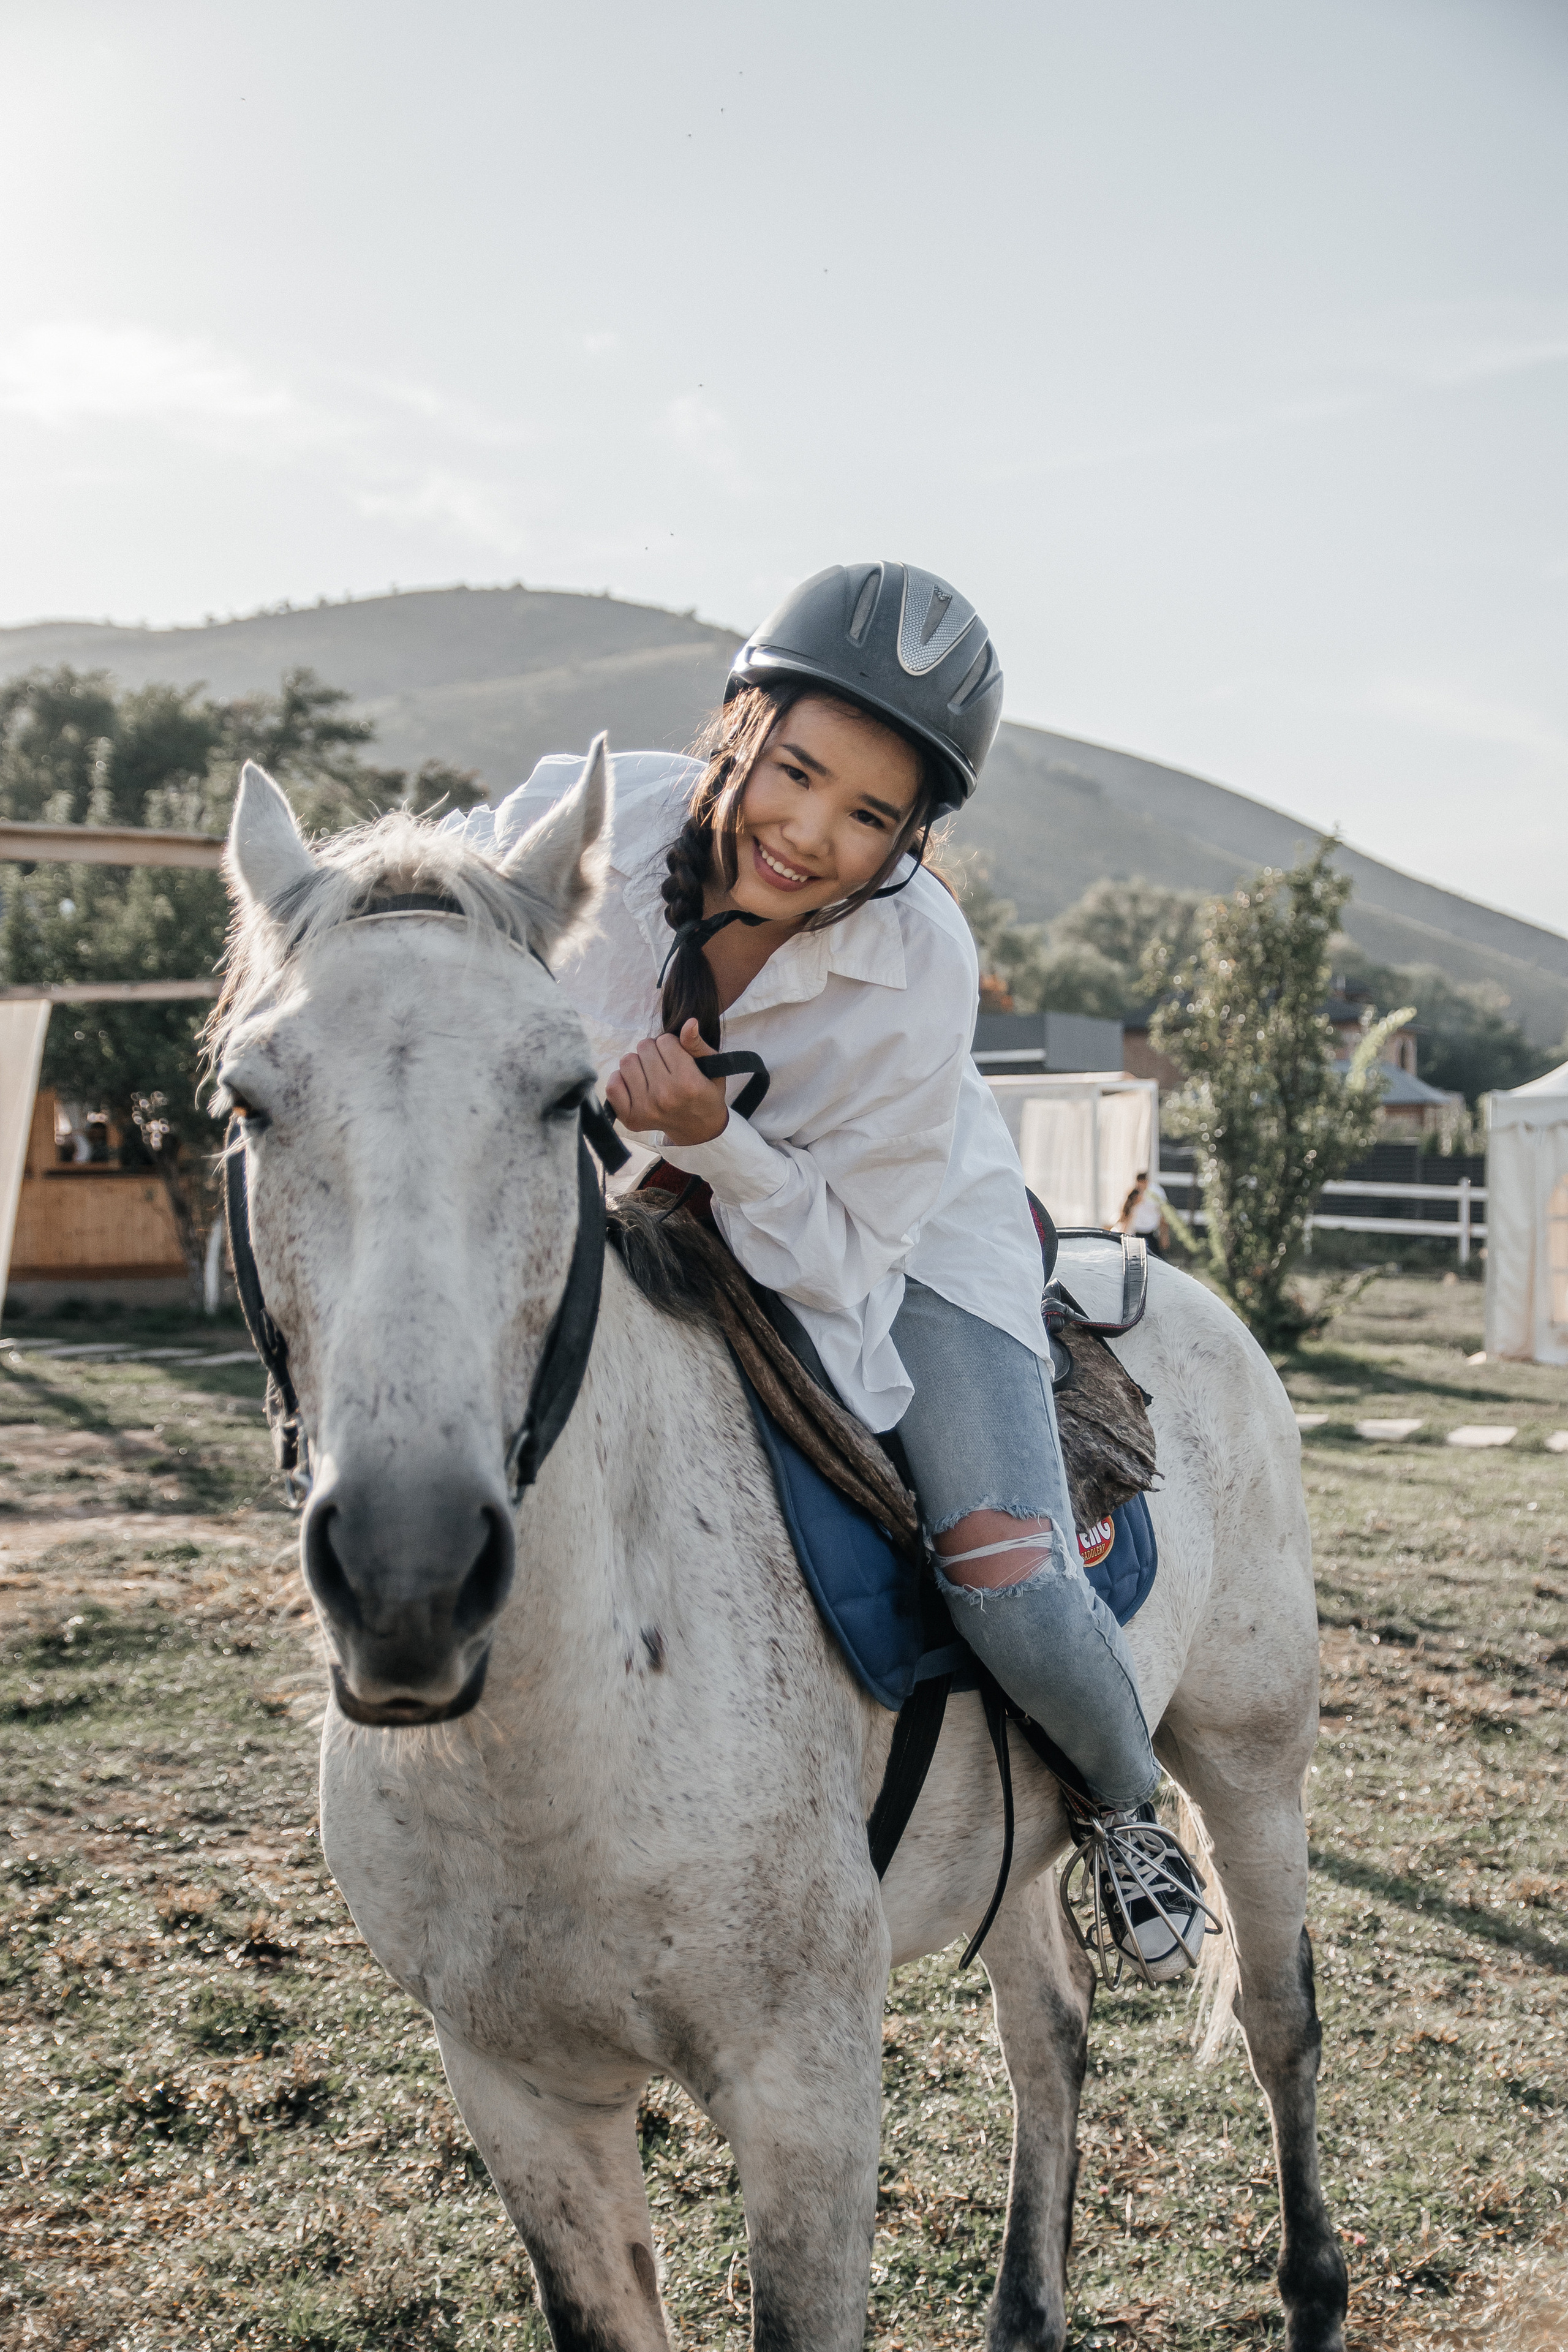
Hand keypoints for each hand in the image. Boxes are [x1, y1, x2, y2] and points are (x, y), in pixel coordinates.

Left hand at [605, 1019, 729, 1145]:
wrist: (698, 1129)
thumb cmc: (705, 1093)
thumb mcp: (712, 1067)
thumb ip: (697, 1045)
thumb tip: (689, 1022)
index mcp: (688, 1083)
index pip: (665, 1041)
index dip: (671, 1045)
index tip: (677, 1057)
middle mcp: (665, 1096)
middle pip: (644, 1047)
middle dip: (654, 1051)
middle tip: (664, 1065)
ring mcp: (645, 1108)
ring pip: (627, 1062)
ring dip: (638, 1063)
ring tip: (650, 1074)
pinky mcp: (631, 1117)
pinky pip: (612, 1085)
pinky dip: (622, 1079)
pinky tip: (636, 1084)